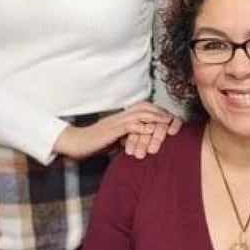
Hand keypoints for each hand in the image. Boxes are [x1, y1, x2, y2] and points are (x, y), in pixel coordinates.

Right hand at [53, 101, 178, 160]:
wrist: (77, 143)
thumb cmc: (94, 143)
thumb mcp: (115, 140)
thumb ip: (128, 138)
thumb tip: (141, 142)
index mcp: (121, 117)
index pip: (141, 107)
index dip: (156, 110)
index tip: (168, 116)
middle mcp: (120, 116)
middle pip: (144, 106)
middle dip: (159, 111)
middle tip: (173, 117)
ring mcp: (116, 122)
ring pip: (140, 114)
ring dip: (155, 117)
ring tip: (167, 122)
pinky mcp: (112, 130)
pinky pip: (130, 126)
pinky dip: (142, 128)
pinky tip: (151, 131)